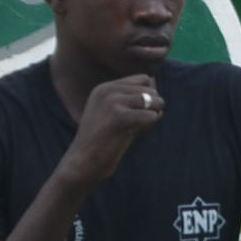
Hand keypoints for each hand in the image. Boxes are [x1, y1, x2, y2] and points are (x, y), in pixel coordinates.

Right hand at [58, 70, 167, 184]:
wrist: (83, 161)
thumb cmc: (104, 141)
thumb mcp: (116, 113)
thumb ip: (134, 100)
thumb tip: (157, 87)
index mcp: (104, 88)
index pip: (145, 79)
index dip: (149, 97)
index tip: (136, 113)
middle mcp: (107, 90)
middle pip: (152, 90)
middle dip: (152, 108)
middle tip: (135, 125)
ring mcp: (112, 102)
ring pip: (154, 100)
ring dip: (152, 116)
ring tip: (134, 128)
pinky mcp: (119, 117)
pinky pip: (152, 116)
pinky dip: (149, 126)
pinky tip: (133, 134)